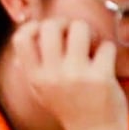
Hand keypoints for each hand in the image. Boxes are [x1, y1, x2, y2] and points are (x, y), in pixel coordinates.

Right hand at [12, 18, 128, 129]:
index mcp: (35, 77)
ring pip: (80, 28)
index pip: (21, 38)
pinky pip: (106, 45)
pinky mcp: (102, 78)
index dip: (32, 26)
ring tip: (91, 42)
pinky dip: (107, 48)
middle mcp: (53, 75)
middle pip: (50, 26)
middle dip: (64, 22)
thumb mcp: (41, 90)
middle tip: (73, 32)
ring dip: (88, 31)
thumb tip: (25, 34)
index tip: (44, 30)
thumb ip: (32, 64)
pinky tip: (105, 59)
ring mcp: (77, 76)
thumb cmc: (68, 107)